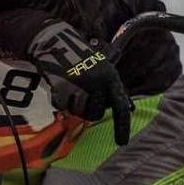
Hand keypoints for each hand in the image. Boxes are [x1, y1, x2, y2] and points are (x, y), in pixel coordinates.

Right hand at [28, 20, 133, 145]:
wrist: (55, 41)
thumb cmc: (80, 54)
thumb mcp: (103, 66)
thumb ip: (113, 87)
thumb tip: (128, 108)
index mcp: (110, 77)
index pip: (120, 107)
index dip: (122, 127)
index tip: (122, 143)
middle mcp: (98, 82)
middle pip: (95, 114)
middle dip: (88, 111)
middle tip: (80, 98)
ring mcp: (79, 85)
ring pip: (78, 112)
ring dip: (73, 106)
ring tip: (70, 89)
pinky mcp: (62, 87)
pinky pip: (62, 106)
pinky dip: (59, 100)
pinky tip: (59, 87)